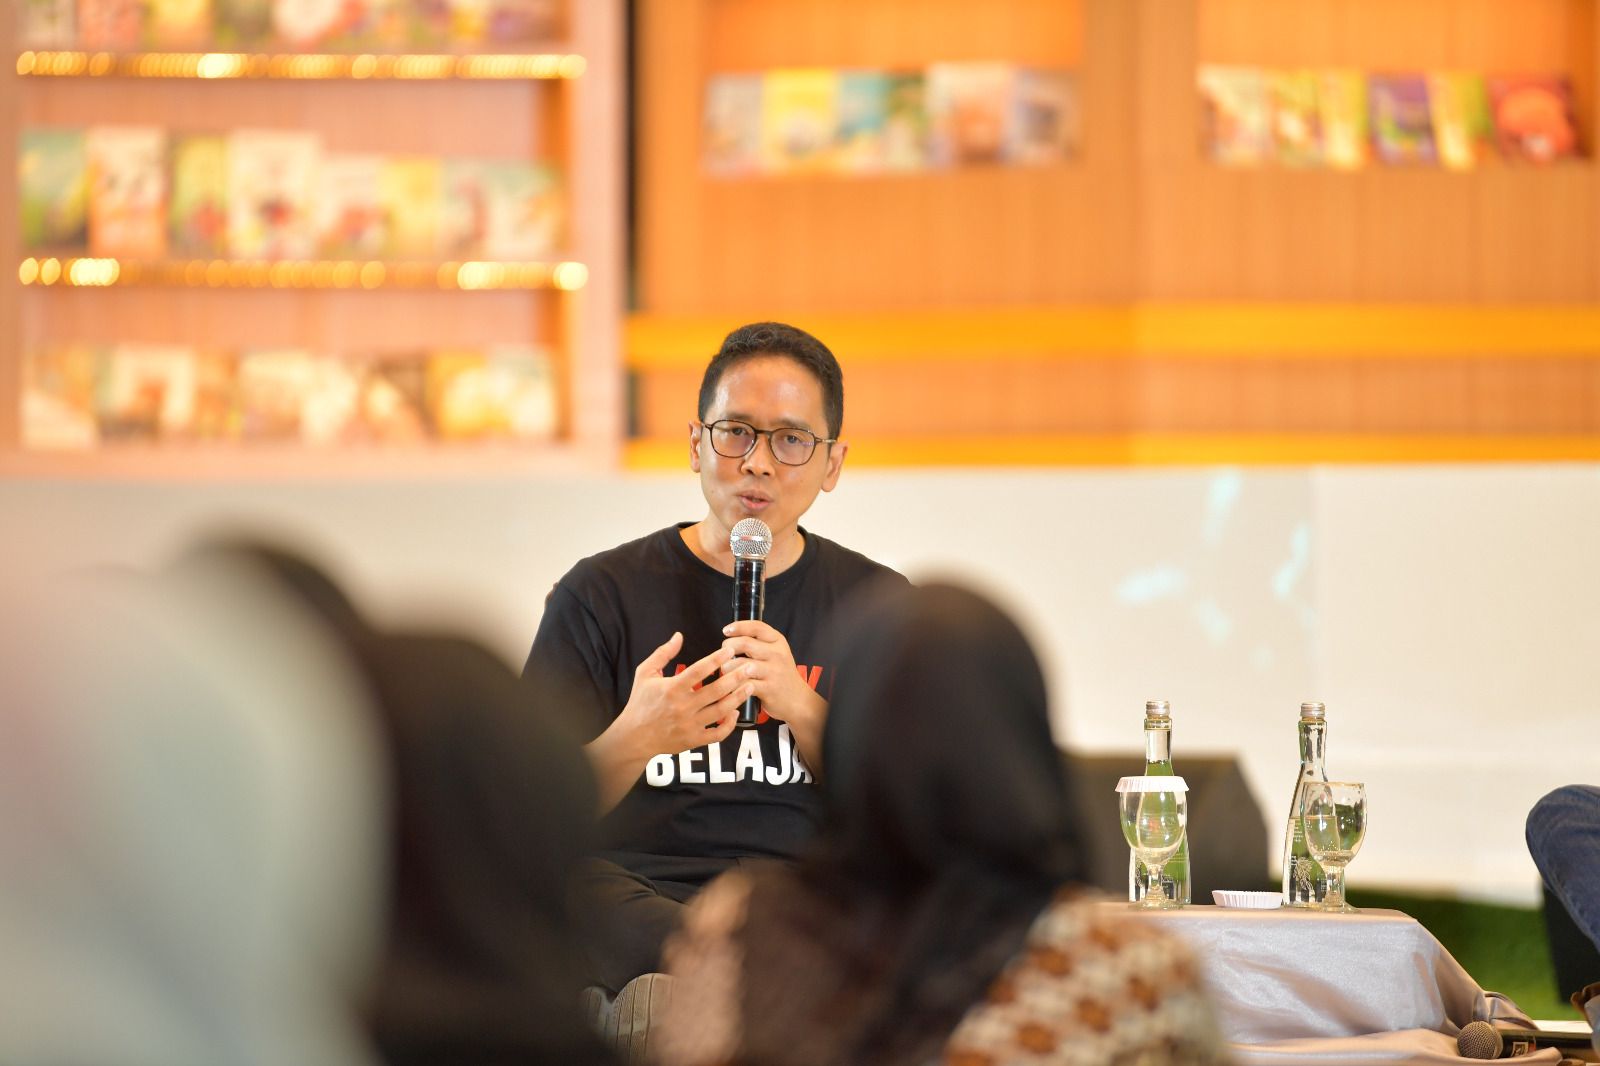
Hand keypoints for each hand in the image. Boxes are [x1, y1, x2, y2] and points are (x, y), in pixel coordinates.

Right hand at [615, 631, 749, 756]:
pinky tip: (736, 711)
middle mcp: (682, 707)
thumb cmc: (639, 703)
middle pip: (716, 690)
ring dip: (739, 697)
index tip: (730, 651)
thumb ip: (663, 653)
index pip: (699, 670)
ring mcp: (689, 725)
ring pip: (721, 711)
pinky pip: (718, 734)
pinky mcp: (693, 740)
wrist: (633, 738)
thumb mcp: (644, 673)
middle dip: (736, 677)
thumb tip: (679, 635)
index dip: (716, 659)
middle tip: (750, 667)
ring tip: (751, 685)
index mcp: (672, 688)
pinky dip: (730, 724)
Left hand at [720, 620, 824, 731]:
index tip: (726, 630)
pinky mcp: (769, 688)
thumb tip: (732, 636)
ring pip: (742, 664)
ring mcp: (774, 671)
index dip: (738, 626)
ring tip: (726, 670)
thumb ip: (759, 643)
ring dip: (728, 667)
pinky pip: (744, 683)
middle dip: (728, 647)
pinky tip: (732, 684)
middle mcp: (777, 654)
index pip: (757, 627)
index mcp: (778, 641)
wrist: (797, 699)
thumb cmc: (781, 674)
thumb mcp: (776, 652)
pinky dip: (734, 684)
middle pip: (745, 643)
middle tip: (724, 654)